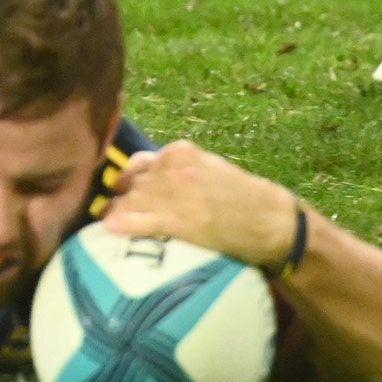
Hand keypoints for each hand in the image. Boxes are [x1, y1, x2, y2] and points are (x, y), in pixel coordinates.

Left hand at [98, 140, 301, 269]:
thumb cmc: (245, 197)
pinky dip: (120, 224)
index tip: (126, 193)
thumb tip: (151, 179)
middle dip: (124, 200)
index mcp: (180, 152)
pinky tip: (110, 229)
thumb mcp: (210, 169)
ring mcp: (169, 191)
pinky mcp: (174, 219)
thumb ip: (180, 169)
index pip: (139, 163)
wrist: (271, 220)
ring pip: (128, 201)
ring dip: (120, 214)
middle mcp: (170, 166)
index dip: (130, 181)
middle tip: (121, 216)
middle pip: (130, 183)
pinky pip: (135, 220)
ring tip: (116, 228)